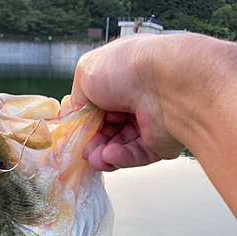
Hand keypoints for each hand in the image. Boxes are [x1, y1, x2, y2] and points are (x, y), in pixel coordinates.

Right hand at [71, 36, 184, 170]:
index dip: (85, 120)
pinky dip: (120, 157)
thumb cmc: (128, 69)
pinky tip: (109, 156)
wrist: (169, 84)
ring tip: (93, 158)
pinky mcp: (160, 144)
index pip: (98, 104)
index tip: (74, 132)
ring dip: (102, 152)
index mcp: (122, 77)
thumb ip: (77, 97)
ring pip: (119, 145)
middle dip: (92, 140)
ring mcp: (149, 122)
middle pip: (107, 128)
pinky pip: (135, 155)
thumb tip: (76, 114)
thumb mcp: (86, 73)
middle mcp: (137, 98)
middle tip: (82, 150)